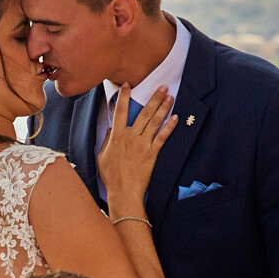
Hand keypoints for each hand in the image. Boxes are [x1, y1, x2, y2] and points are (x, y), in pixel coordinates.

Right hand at [96, 85, 174, 212]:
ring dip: (163, 108)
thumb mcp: (102, 157)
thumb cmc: (111, 176)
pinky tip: (176, 117)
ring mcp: (142, 145)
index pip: (120, 112)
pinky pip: (162, 137)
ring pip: (155, 122)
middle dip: (153, 98)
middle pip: (143, 113)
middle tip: (162, 87)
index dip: (124, 97)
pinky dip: (170, 127)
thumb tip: (111, 129)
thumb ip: (107, 141)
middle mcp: (131, 138)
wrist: (124, 192)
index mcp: (116, 137)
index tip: (128, 85)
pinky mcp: (152, 154)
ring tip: (170, 96)